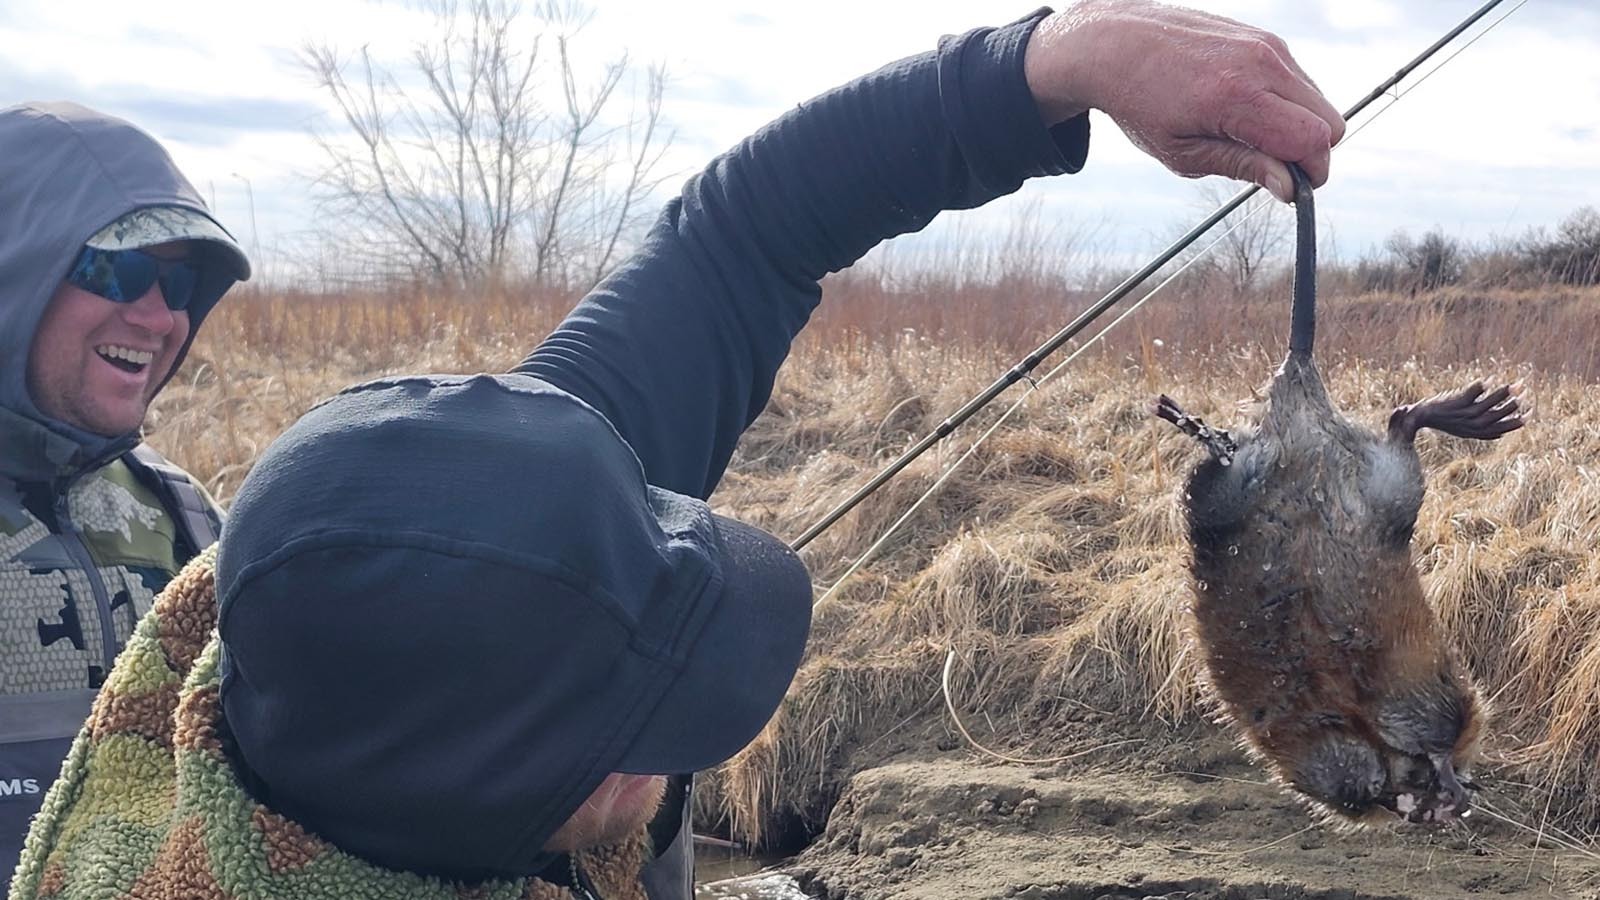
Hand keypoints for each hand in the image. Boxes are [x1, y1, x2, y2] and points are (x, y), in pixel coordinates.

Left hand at [1024, 0, 1344, 201]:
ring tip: (1249, 136)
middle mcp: (1259, 64)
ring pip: (1318, 100)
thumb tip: (1289, 187)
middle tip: (1273, 166)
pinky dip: (1286, 101)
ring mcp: (1265, 44)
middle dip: (1311, 152)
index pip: (1311, 139)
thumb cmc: (1140, 104)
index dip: (1313, 172)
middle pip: (1329, 121)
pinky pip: (1298, 79)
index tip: (1296, 188)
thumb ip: (1240, 167)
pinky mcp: (1264, 36)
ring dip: (1298, 125)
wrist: (1115, 44)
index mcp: (1236, 98)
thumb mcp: (1181, 153)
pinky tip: (1245, 108)